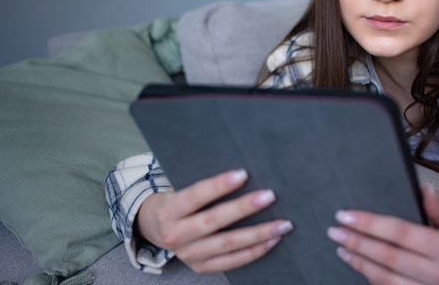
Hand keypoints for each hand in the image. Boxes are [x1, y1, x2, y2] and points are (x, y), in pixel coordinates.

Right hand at [136, 169, 292, 272]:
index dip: (218, 186)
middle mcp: (175, 235)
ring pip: (227, 244)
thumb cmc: (178, 202)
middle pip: (213, 221)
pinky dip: (254, 251)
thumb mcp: (179, 188)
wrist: (156, 229)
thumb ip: (203, 183)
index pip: (195, 196)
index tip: (243, 174)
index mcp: (169, 210)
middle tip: (270, 196)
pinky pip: (232, 262)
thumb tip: (242, 170)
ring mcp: (188, 255)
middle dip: (243, 208)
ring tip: (281, 223)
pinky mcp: (201, 267)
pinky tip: (272, 240)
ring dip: (257, 233)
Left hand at [327, 184, 438, 284]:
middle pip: (387, 256)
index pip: (399, 232)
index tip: (346, 215)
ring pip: (385, 279)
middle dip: (356, 242)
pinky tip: (359, 266)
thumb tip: (422, 187)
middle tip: (334, 230)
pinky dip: (372, 279)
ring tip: (341, 248)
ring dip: (359, 262)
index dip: (369, 223)